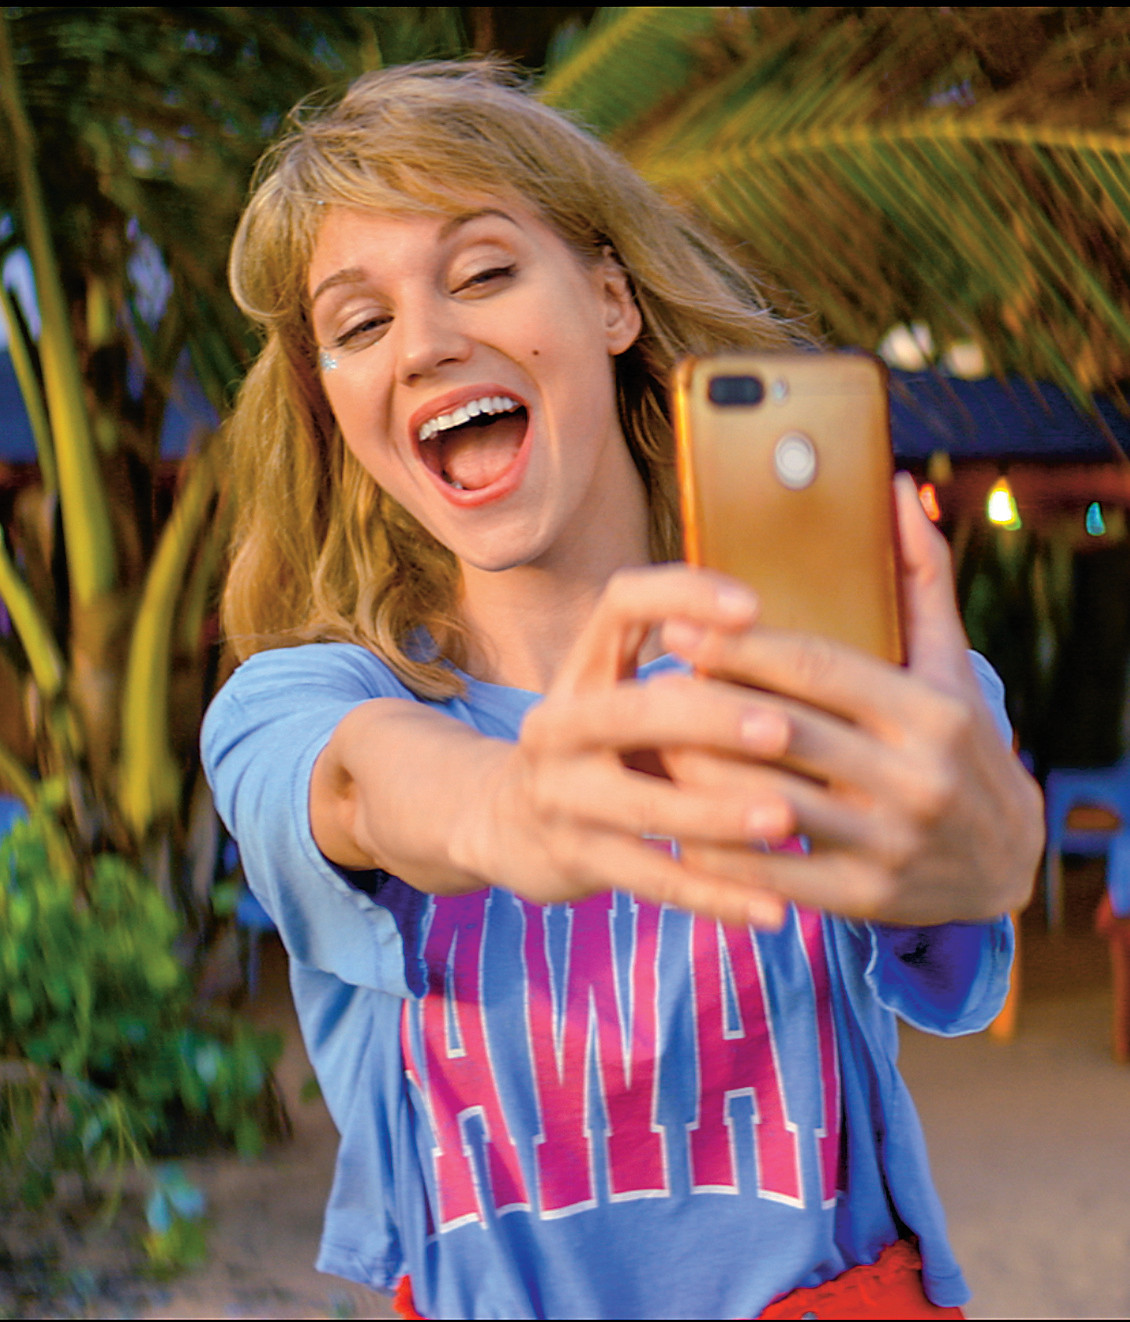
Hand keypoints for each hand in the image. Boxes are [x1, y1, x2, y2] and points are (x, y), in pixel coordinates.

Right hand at [469, 565, 794, 926]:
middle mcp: (558, 725)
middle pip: (634, 709)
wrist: (504, 824)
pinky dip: (716, 898)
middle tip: (784, 729)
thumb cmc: (600, 750)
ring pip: (645, 806)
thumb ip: (688, 675)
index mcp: (581, 669)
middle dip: (713, 718)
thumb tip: (794, 654)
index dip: (683, 596)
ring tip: (787, 819)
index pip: (621, 604)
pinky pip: (653, 880)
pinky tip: (772, 912)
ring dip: (719, 813)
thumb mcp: (622, 698)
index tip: (753, 608)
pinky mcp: (574, 858)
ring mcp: (560, 796)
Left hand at [656, 474, 1044, 924]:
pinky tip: (675, 820)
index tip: (676, 625)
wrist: (1009, 862)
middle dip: (705, 704)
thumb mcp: (952, 666)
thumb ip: (921, 580)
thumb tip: (899, 490)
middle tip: (646, 680)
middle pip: (782, 732)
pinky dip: (716, 846)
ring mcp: (891, 844)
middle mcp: (916, 778)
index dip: (739, 645)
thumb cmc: (964, 746)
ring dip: (698, 773)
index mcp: (932, 712)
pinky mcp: (866, 898)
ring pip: (766, 802)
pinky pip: (770, 870)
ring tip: (649, 742)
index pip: (817, 667)